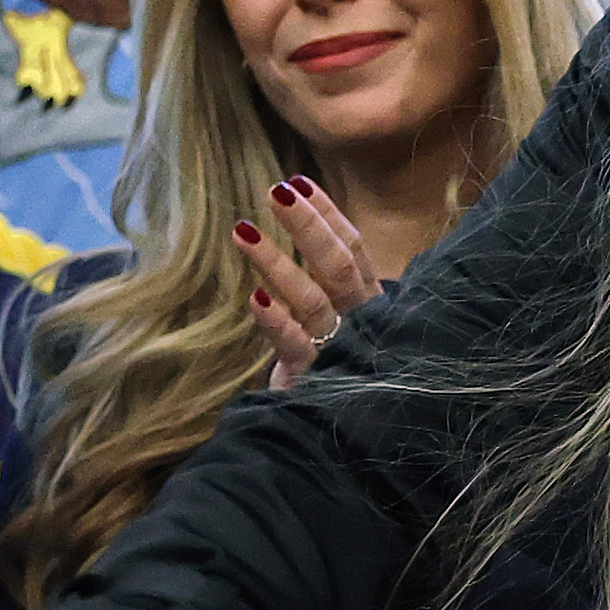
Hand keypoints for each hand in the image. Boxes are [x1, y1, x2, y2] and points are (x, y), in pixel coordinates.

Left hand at [235, 178, 382, 386]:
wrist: (344, 428)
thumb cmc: (338, 363)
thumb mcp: (340, 317)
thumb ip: (328, 277)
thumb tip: (301, 223)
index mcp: (367, 299)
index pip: (350, 247)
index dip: (326, 213)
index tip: (297, 181)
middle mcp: (359, 318)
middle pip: (335, 263)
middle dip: (306, 224)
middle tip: (275, 191)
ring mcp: (339, 346)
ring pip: (311, 297)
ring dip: (276, 262)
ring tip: (241, 231)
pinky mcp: (315, 375)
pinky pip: (295, 344)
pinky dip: (276, 320)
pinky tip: (254, 297)